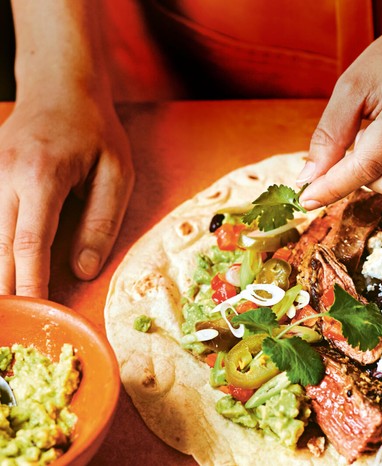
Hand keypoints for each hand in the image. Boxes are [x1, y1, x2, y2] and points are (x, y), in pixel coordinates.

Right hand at [0, 89, 133, 296]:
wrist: (59, 86)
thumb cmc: (95, 131)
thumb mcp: (116, 173)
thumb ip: (102, 221)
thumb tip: (83, 271)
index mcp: (41, 175)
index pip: (29, 243)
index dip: (30, 282)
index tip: (35, 313)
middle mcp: (4, 176)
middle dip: (5, 287)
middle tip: (13, 324)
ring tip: (8, 305)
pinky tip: (2, 269)